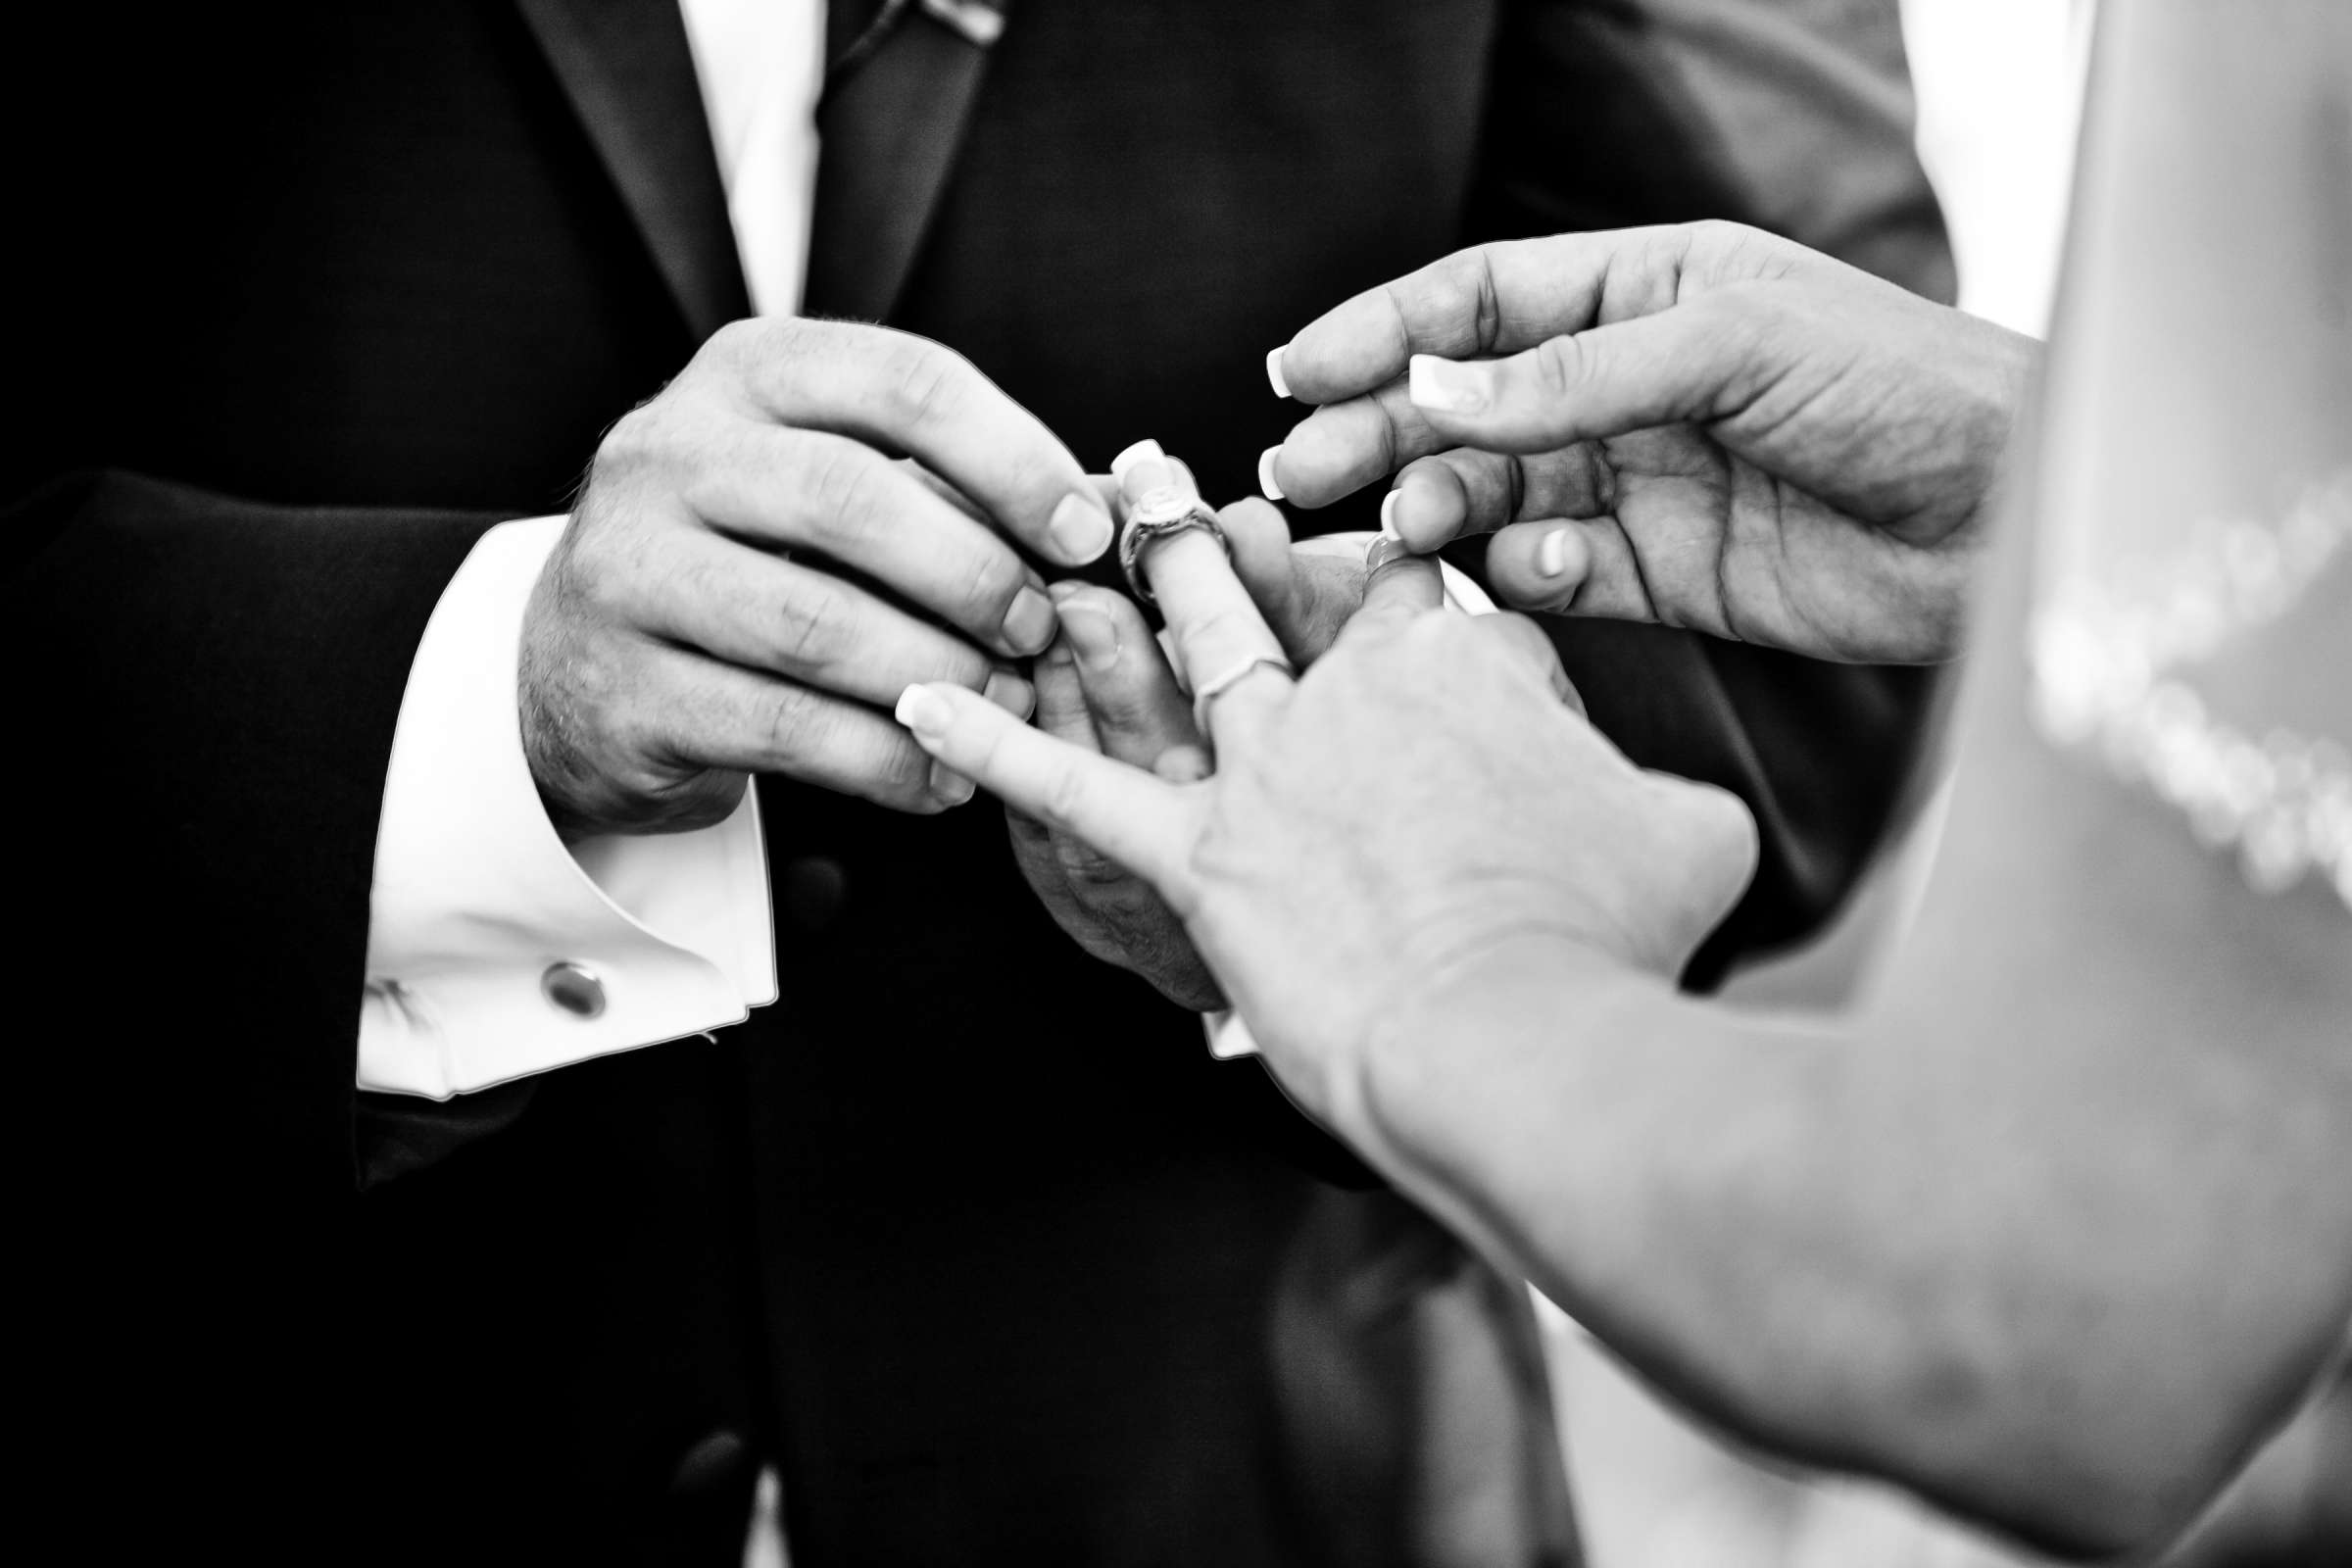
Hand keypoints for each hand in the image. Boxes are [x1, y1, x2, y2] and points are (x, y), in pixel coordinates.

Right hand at [520, 317, 1115, 835]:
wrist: (575, 665)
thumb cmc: (752, 560)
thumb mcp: (834, 487)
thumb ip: (955, 487)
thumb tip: (1118, 509)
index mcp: (745, 372)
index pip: (902, 380)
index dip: (1013, 458)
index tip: (1082, 533)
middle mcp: (669, 453)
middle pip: (852, 497)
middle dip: (974, 573)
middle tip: (1038, 629)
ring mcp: (629, 571)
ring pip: (814, 624)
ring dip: (938, 676)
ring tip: (1003, 708)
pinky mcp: (624, 689)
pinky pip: (783, 729)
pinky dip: (885, 759)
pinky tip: (941, 775)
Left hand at [895, 519, 1756, 1130]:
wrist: (1513, 1039)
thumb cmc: (1611, 942)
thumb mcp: (1690, 838)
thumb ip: (1663, 794)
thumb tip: (1671, 808)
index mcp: (1472, 667)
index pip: (1428, 594)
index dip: (1415, 577)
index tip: (1401, 572)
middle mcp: (1356, 692)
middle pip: (1294, 593)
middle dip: (1243, 531)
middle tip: (1188, 479)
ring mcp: (1267, 765)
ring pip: (1188, 643)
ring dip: (1134, 573)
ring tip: (1089, 512)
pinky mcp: (1198, 855)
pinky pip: (1072, 793)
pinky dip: (993, 744)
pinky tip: (917, 695)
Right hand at [1262, 221, 2038, 662]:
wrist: (2007, 519)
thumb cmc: (1900, 389)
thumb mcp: (1733, 348)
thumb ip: (1578, 377)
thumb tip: (1431, 394)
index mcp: (1645, 289)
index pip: (1480, 303)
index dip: (1383, 332)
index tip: (1297, 371)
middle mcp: (1628, 383)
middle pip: (1464, 405)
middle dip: (1378, 433)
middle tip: (1300, 474)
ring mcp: (1640, 480)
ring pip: (1493, 491)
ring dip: (1435, 508)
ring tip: (1398, 531)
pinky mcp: (1661, 574)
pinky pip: (1554, 571)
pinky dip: (1527, 573)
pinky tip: (1541, 569)